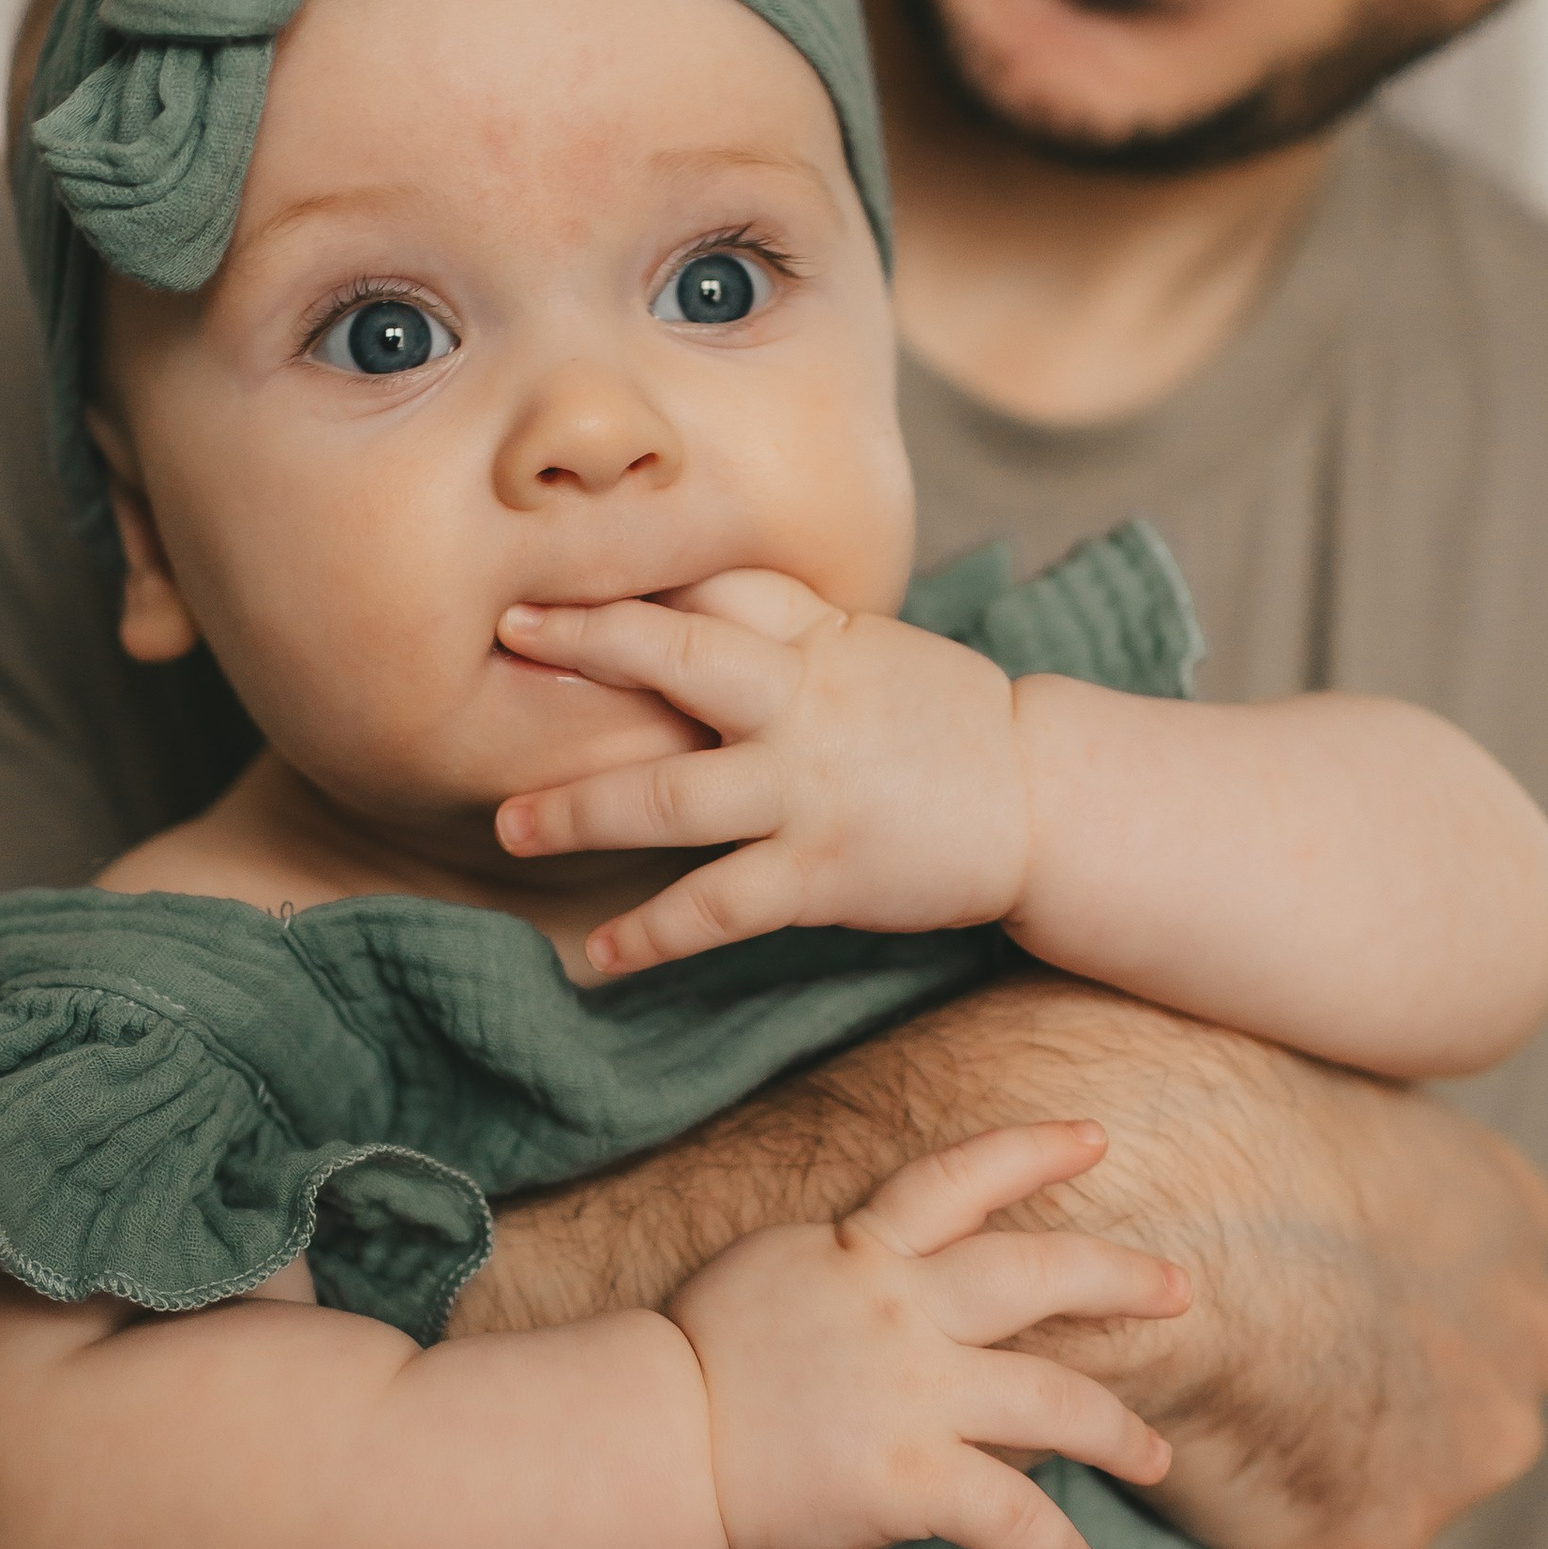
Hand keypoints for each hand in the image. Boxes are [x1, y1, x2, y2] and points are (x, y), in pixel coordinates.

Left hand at [493, 569, 1028, 974]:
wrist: (1041, 800)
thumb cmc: (942, 719)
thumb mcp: (867, 644)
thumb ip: (780, 623)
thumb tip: (679, 596)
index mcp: (814, 643)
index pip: (708, 596)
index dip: (620, 592)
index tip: (538, 593)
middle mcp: (802, 706)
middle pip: (679, 661)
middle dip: (587, 647)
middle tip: (506, 642)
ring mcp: (807, 792)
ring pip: (670, 800)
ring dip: (578, 812)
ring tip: (510, 825)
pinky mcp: (819, 873)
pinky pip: (716, 908)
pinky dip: (651, 935)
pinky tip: (598, 956)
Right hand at [670, 1121, 1185, 1548]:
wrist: (653, 1436)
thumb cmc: (690, 1359)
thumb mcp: (770, 1271)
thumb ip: (842, 1262)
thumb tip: (879, 1261)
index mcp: (861, 1249)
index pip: (960, 1180)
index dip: (1033, 1152)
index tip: (1094, 1140)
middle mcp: (902, 1308)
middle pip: (1039, 1276)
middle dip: (1121, 1279)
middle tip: (1181, 1289)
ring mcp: (913, 1392)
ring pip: (1054, 1401)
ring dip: (1117, 1432)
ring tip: (1154, 1456)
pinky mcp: (909, 1478)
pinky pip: (1011, 1516)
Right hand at [848, 981, 1547, 1548]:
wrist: (1129, 1202)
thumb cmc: (1167, 1089)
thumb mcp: (1280, 1058)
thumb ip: (1305, 1112)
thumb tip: (1244, 1081)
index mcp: (1505, 1214)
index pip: (1461, 1293)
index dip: (1371, 1307)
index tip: (1292, 1314)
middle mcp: (1525, 1337)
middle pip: (1459, 1403)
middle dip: (1370, 1412)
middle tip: (1243, 1396)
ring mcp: (1462, 1452)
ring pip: (1390, 1498)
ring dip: (1310, 1496)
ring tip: (1195, 1466)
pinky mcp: (1367, 1545)